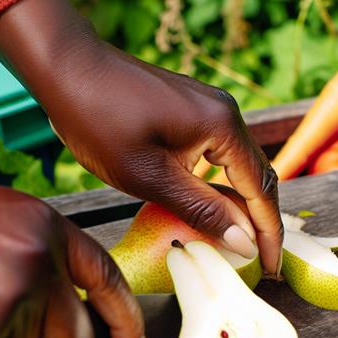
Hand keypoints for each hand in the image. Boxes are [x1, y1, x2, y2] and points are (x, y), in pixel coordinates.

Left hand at [0, 0, 283, 274]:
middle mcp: (225, 112)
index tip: (272, 269)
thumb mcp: (151, 177)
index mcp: (223, 126)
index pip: (261, 189)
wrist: (66, 69)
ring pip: (236, 165)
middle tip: (261, 263)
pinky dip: (219, 185)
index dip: (269, 233)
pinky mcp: (189, 110)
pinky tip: (209, 208)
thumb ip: (202, 210)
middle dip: (260, 221)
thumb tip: (245, 243)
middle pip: (257, 176)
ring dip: (239, 204)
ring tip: (238, 243)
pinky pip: (217, 153)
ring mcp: (208, 107)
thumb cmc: (101, 122)